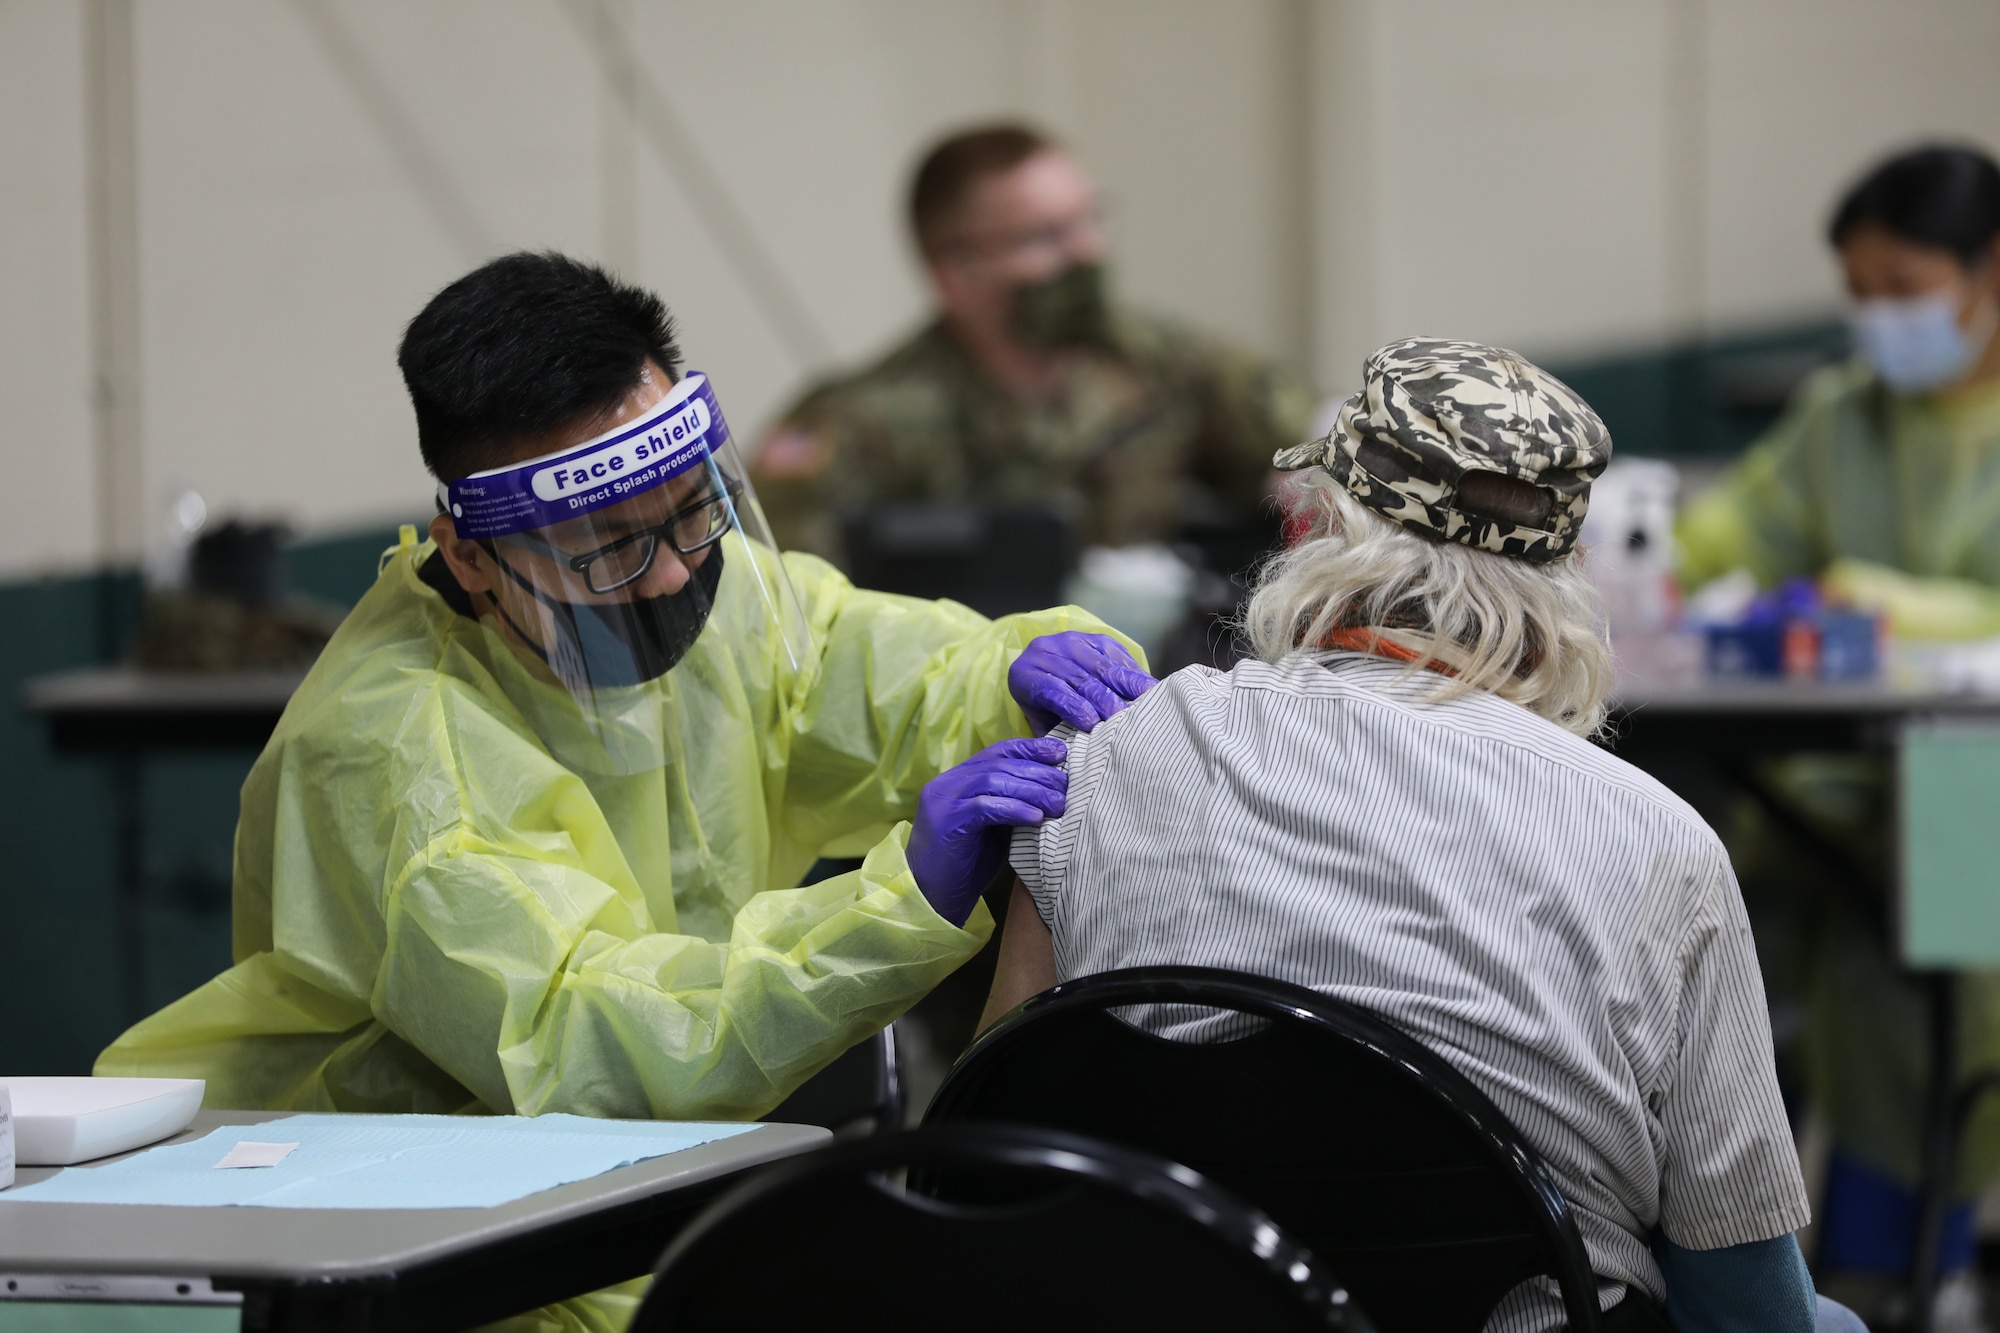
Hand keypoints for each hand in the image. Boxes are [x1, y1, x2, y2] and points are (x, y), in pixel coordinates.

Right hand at [907, 737, 1067, 926]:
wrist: (931, 896)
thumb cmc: (967, 863)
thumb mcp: (994, 827)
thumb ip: (1012, 804)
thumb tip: (1053, 789)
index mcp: (959, 778)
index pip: (998, 751)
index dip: (1031, 748)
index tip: (1061, 752)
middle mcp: (948, 783)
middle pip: (999, 763)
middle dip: (1038, 772)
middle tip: (1066, 787)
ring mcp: (944, 800)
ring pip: (993, 780)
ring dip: (1031, 791)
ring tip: (1058, 804)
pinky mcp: (946, 822)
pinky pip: (984, 806)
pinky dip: (1014, 809)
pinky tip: (1036, 818)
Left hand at [1007, 631, 1156, 735]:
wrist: (1046, 672)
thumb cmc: (1046, 709)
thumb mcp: (1042, 722)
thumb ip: (1055, 735)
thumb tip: (1074, 758)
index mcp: (1026, 675)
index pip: (1050, 689)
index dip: (1072, 705)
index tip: (1091, 723)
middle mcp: (1046, 652)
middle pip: (1079, 677)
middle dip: (1104, 698)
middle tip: (1123, 718)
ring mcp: (1071, 641)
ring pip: (1101, 664)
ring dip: (1126, 684)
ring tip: (1145, 702)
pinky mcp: (1095, 638)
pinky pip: (1117, 654)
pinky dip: (1134, 672)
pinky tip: (1148, 687)